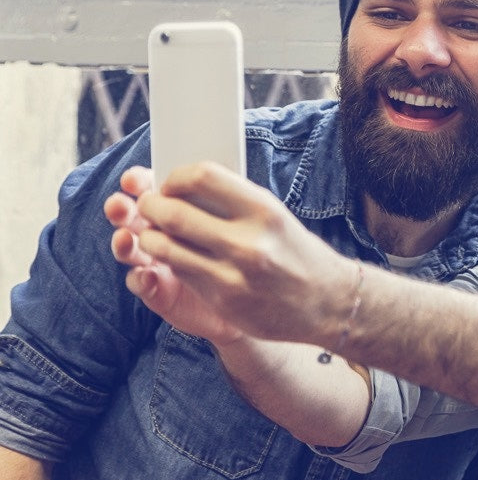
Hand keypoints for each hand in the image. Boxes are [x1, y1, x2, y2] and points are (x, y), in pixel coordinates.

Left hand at [117, 162, 355, 346]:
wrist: (328, 302)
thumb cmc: (297, 253)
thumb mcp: (275, 217)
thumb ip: (235, 203)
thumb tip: (186, 186)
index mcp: (264, 210)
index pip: (203, 177)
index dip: (175, 177)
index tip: (169, 182)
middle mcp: (249, 241)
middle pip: (175, 213)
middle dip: (150, 206)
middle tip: (146, 205)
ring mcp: (233, 274)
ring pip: (166, 248)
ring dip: (148, 237)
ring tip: (150, 232)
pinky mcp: (223, 300)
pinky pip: (180, 273)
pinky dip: (167, 261)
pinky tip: (169, 256)